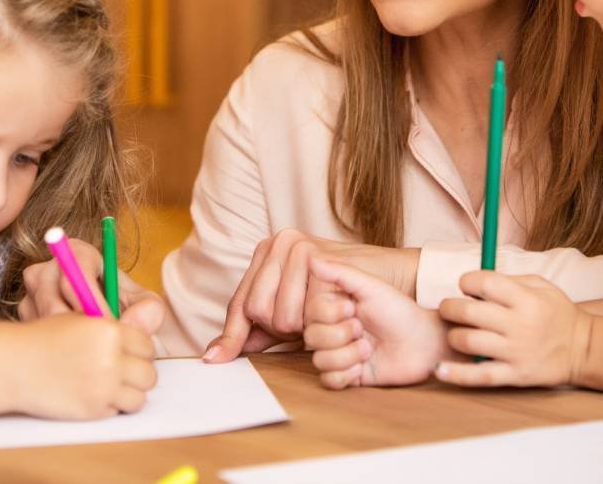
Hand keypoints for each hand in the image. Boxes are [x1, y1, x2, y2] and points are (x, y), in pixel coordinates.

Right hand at [8, 314, 157, 418]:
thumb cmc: (45, 339)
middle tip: (123, 374)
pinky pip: (118, 411)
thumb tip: (142, 345)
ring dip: (129, 394)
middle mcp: (112, 359)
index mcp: (111, 331)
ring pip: (139, 397)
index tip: (130, 356)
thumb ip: (113, 331)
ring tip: (112, 388)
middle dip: (138, 374)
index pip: (147, 346)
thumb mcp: (82, 321)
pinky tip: (94, 396)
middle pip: (148, 374)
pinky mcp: (93, 410)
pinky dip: (111, 407)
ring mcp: (104, 387)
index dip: (139, 352)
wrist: (15, 364)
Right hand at [19, 240, 167, 336]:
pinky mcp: (24, 315)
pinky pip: (37, 333)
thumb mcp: (141, 303)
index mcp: (79, 253)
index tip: (110, 326)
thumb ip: (148, 309)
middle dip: (80, 326)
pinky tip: (73, 351)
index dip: (94, 303)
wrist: (99, 326)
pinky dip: (56, 346)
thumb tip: (136, 324)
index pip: (77, 272)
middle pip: (52, 298)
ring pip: (44, 320)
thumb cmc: (121, 307)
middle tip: (99, 347)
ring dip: (68, 340)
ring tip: (90, 350)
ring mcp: (31, 291)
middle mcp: (49, 267)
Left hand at [203, 228, 419, 362]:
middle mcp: (277, 242)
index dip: (232, 335)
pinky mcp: (315, 255)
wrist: (386, 274)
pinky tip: (330, 313)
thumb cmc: (338, 294)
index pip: (241, 303)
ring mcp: (296, 245)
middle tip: (304, 326)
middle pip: (256, 310)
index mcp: (266, 252)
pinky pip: (303, 310)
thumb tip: (218, 354)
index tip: (216, 360)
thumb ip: (260, 328)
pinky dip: (316, 320)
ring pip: (279, 313)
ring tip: (318, 317)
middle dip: (279, 330)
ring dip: (300, 328)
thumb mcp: (294, 309)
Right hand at [303, 258, 451, 389]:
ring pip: (319, 360)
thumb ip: (341, 273)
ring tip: (368, 349)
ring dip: (346, 355)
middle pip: (311, 337)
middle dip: (340, 335)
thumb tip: (312, 259)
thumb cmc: (399, 310)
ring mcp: (339, 354)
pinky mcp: (348, 376)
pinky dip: (345, 375)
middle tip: (363, 330)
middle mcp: (332, 330)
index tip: (353, 308)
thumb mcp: (371, 287)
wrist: (423, 341)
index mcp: (334, 308)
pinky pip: (328, 381)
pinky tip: (363, 367)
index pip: (311, 313)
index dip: (330, 314)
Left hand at [434, 270, 591, 387]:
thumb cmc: (557, 312)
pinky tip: (439, 370)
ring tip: (455, 332)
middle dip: (449, 307)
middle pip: (469, 313)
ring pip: (468, 342)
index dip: (467, 281)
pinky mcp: (514, 375)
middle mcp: (519, 325)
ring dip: (453, 335)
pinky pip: (479, 376)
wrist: (583, 349)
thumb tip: (474, 280)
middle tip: (448, 307)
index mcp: (525, 299)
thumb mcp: (541, 285)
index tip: (465, 285)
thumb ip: (508, 280)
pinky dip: (456, 374)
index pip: (484, 283)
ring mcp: (515, 352)